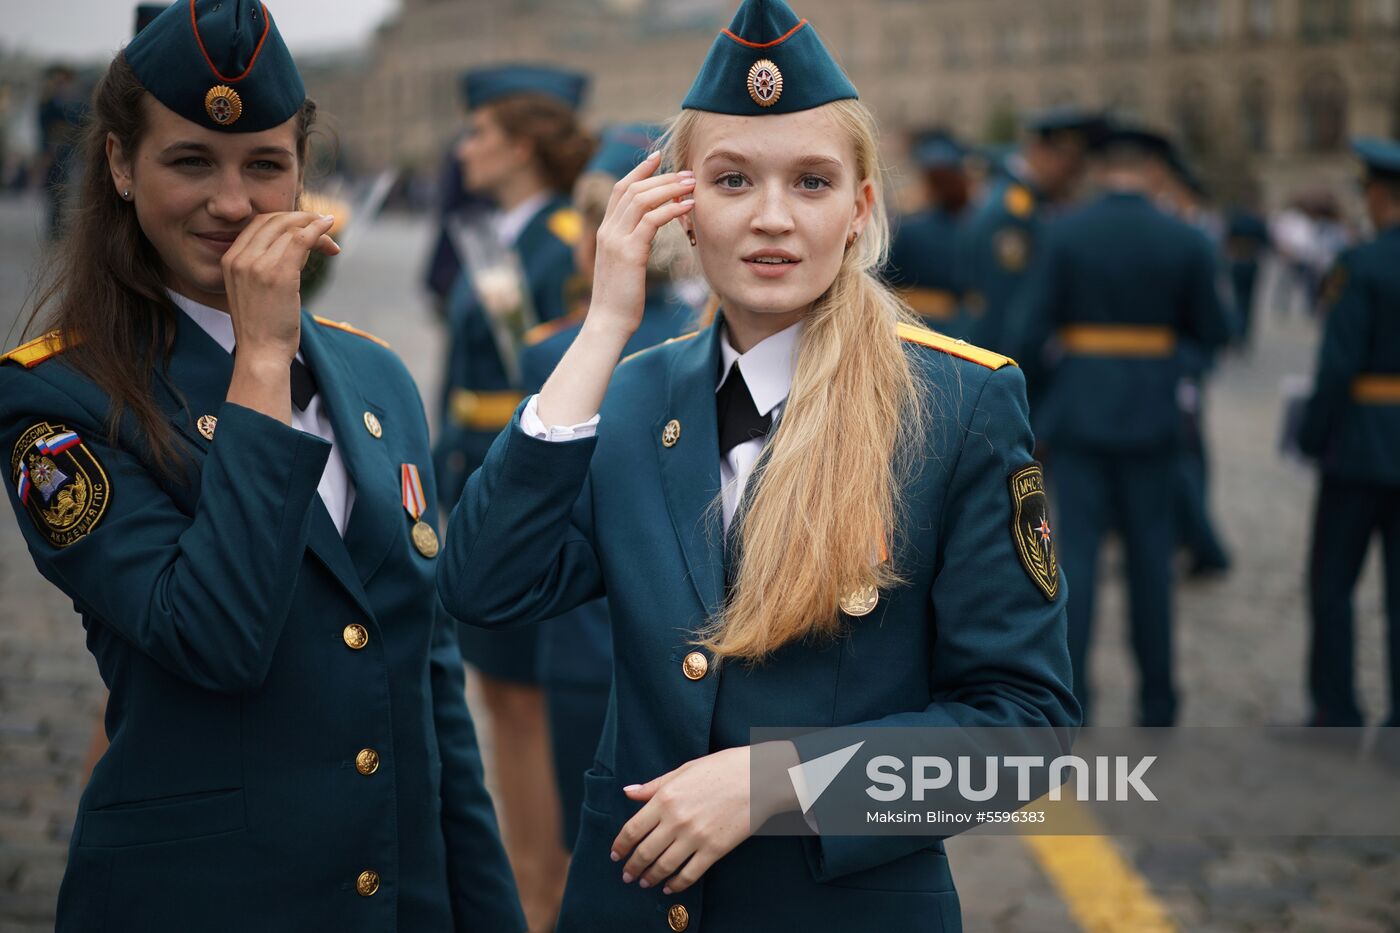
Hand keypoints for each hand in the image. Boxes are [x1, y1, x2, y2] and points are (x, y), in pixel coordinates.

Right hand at [222, 211, 340, 363]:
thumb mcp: (255, 290)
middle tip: (324, 231)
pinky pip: (301, 239)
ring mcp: (257, 264)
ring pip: (290, 229)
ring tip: (331, 243)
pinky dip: (318, 230)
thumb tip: (299, 247)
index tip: (306, 229)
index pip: (258, 224)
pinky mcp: (279, 274)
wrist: (261, 354)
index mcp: (229, 260)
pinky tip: (329, 228)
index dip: (285, 221)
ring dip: (315, 230)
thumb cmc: (263, 328)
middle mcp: (239, 258)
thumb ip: (267, 266)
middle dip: (302, 221)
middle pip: (274, 221)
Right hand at [585, 151, 694, 341]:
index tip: (657, 158)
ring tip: (691, 185)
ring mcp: (615, 240)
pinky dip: (671, 209)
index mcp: (605, 231)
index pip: (620, 190)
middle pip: (632, 188)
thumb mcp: (623, 266)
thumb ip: (630, 245)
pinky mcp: (629, 252)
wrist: (607, 323)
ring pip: (641, 199)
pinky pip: (651, 221)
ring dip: (669, 188)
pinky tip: (688, 206)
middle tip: (686, 172)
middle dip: (661, 176)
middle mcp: (607, 230)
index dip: (639, 171)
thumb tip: (645, 234)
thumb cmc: (620, 299)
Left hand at [610, 746, 755, 894]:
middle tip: (627, 876)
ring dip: (650, 878)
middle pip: (644, 852)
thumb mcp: (684, 770)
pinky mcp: (715, 850)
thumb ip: (654, 785)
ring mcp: (695, 836)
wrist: (760, 776)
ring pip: (664, 866)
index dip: (620, 846)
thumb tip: (628, 792)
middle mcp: (676, 819)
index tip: (615, 855)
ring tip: (644, 882)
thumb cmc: (723, 768)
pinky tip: (669, 887)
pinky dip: (676, 884)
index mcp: (665, 797)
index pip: (632, 829)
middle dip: (632, 867)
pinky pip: (689, 874)